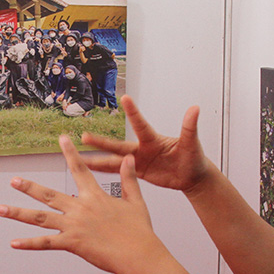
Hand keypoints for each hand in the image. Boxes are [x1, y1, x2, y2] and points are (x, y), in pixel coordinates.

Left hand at [0, 134, 166, 273]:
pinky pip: (46, 243)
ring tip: (1, 209)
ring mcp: (73, 226)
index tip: (62, 138)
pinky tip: (14, 243)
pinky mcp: (72, 244)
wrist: (139, 255)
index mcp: (95, 197)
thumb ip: (128, 179)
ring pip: (40, 218)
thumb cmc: (139, 231)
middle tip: (13, 180)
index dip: (70, 153)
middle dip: (29, 187)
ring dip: (19, 213)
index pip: (80, 169)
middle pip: (48, 195)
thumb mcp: (136, 201)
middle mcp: (80, 208)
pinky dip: (29, 244)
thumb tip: (128, 158)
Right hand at [80, 96, 212, 193]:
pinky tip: (91, 171)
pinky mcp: (138, 173)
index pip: (141, 124)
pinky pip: (118, 173)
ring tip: (79, 158)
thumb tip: (194, 109)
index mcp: (154, 140)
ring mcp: (138, 161)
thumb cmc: (193, 158)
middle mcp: (143, 148)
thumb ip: (189, 127)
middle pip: (118, 145)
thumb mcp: (192, 143)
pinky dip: (105, 171)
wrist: (192, 176)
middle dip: (102, 142)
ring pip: (114, 160)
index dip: (133, 112)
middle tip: (86, 136)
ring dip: (97, 159)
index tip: (125, 98)